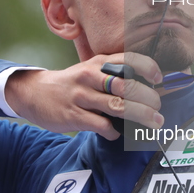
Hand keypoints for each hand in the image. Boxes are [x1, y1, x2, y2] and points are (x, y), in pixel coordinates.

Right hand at [4, 52, 163, 139]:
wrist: (34, 92)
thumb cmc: (72, 84)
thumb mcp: (91, 70)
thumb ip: (114, 76)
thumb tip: (146, 89)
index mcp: (98, 63)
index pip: (128, 59)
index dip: (148, 68)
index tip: (159, 79)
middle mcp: (90, 76)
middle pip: (126, 86)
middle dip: (148, 98)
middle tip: (158, 109)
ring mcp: (81, 96)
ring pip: (117, 106)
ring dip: (140, 115)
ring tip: (153, 122)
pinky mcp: (73, 115)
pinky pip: (101, 125)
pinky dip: (113, 132)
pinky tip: (115, 133)